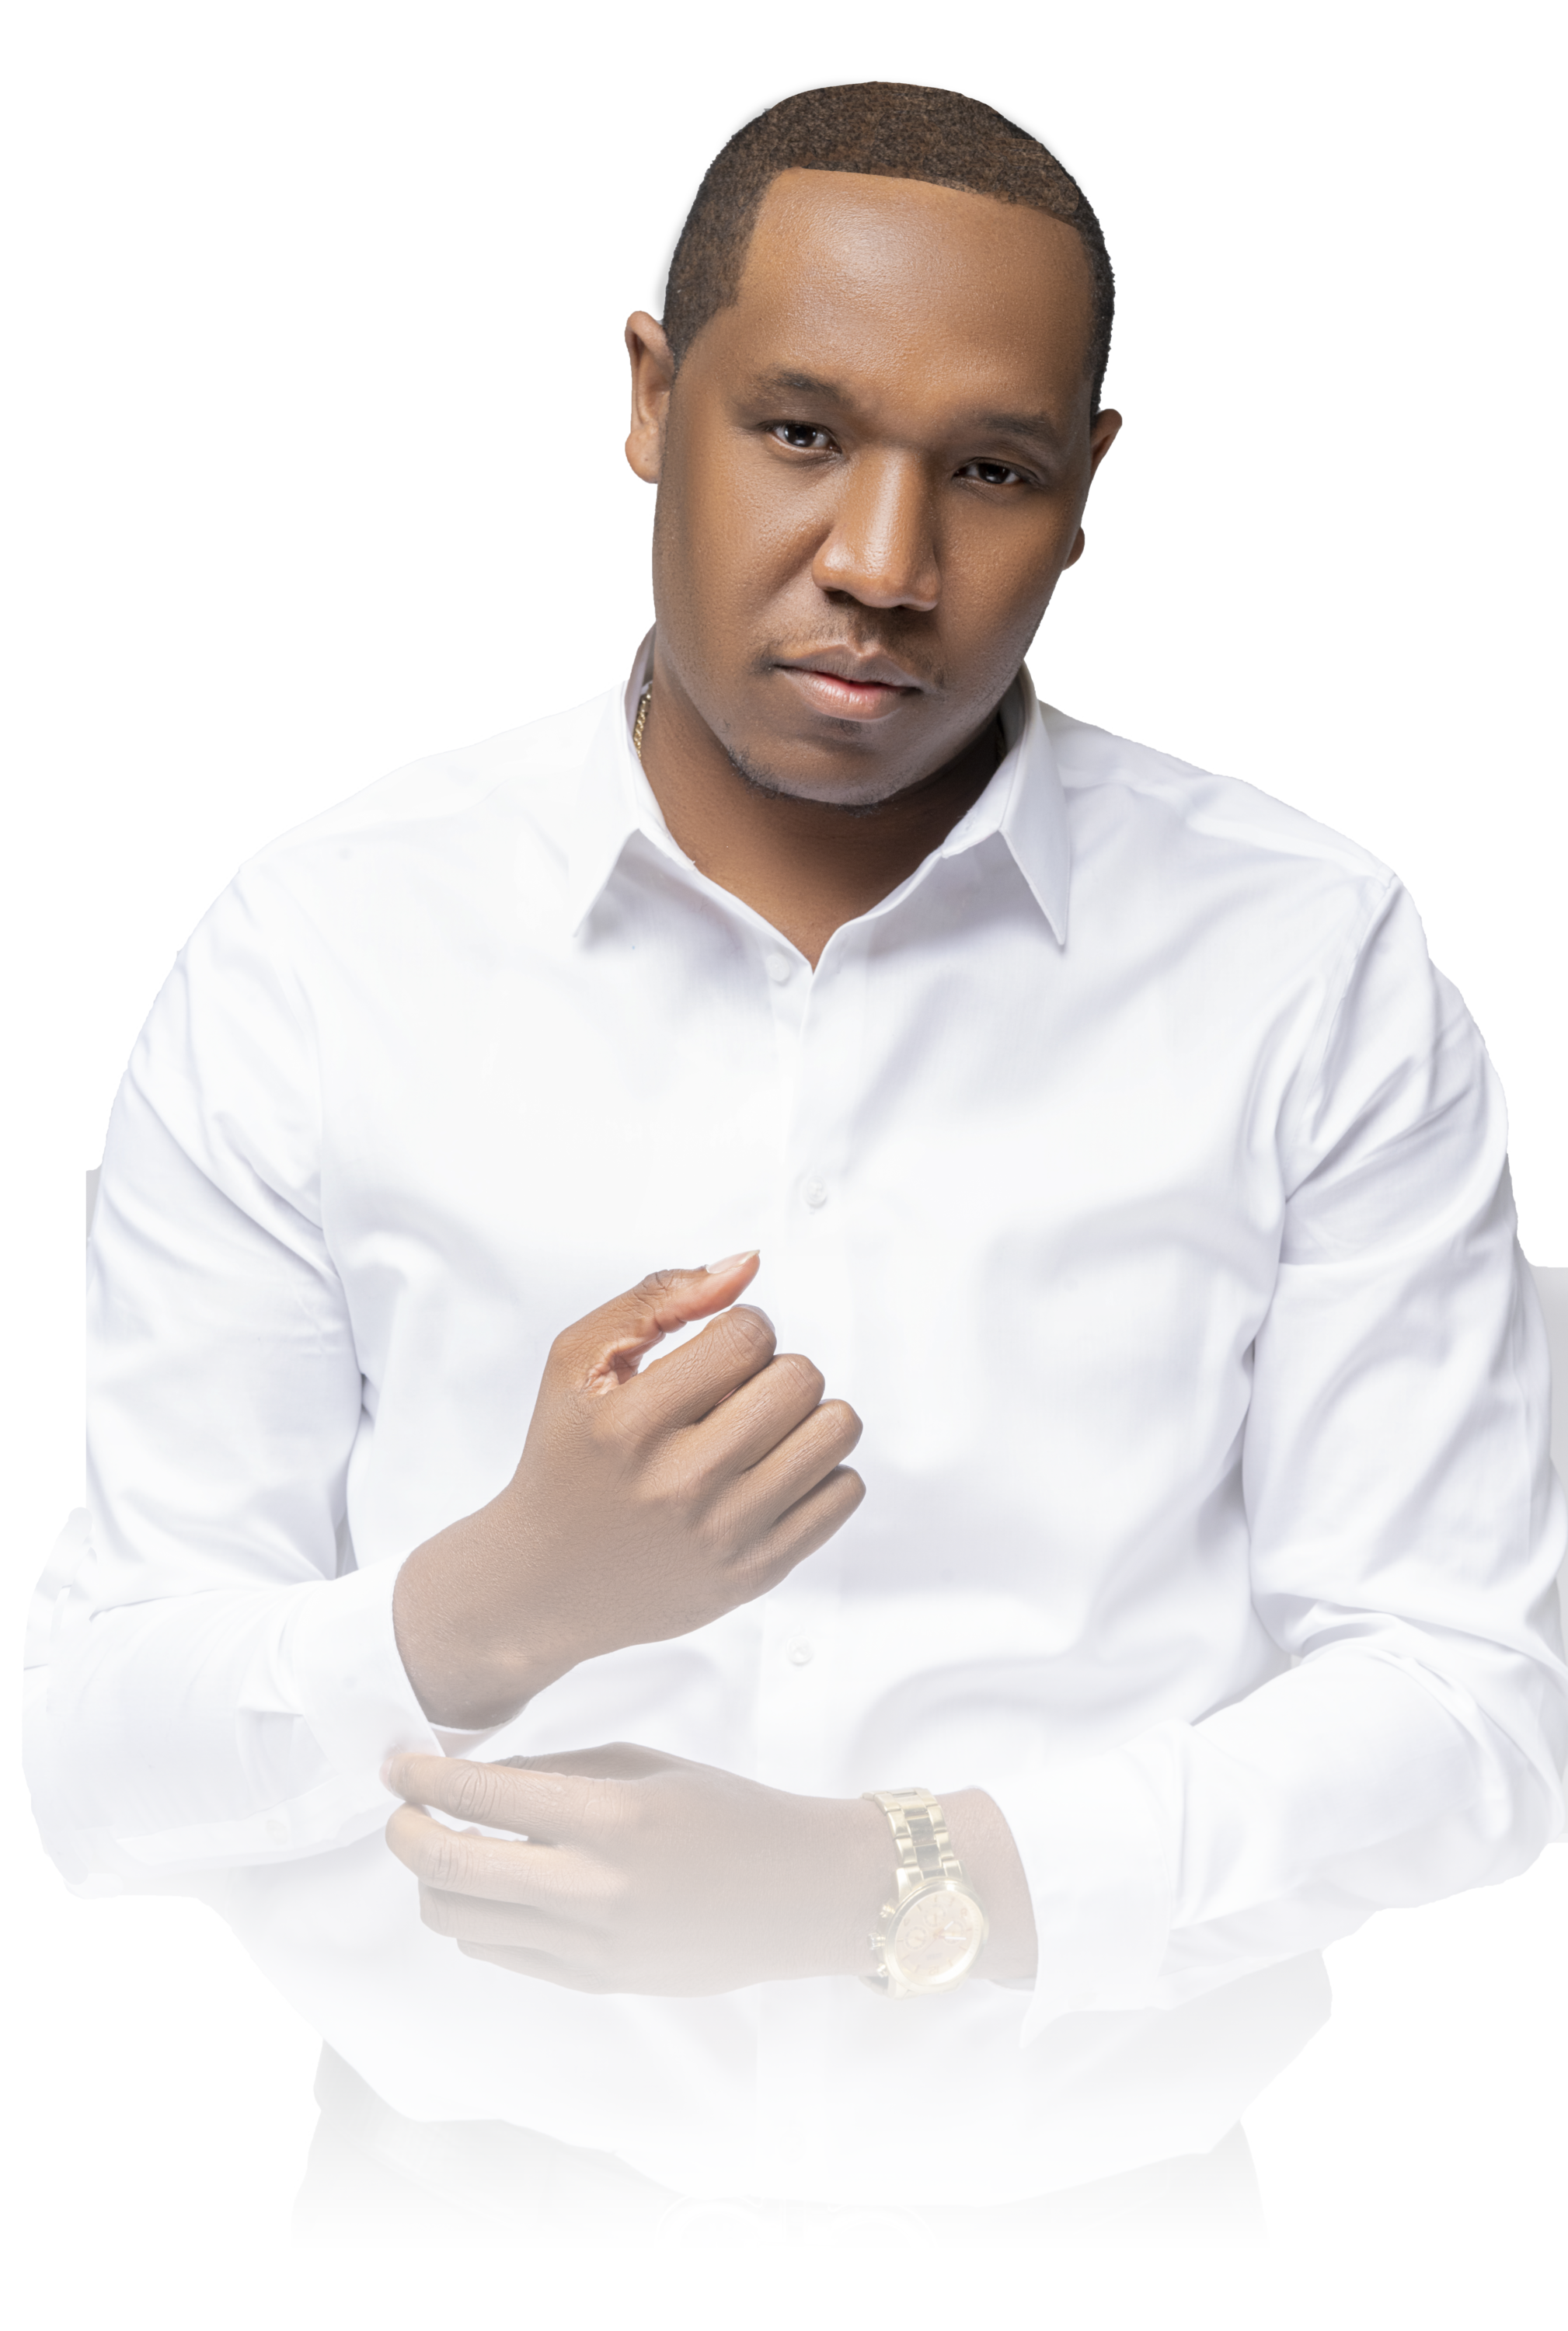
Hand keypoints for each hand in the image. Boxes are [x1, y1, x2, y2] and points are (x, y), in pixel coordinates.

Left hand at [384, 1744, 891, 1993]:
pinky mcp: (594, 1983)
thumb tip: (478, 1780)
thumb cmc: (729, 1812)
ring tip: (449, 1850)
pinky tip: (493, 1889)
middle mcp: (591, 1888)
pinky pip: (502, 1955)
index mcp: (610, 1818)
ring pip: (462, 1923)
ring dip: (437, 1884)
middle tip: (403, 1813)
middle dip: (407, 1836)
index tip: (394, 1767)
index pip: (483, 1799)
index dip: (423, 1780)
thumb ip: (559, 1772)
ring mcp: (589, 1946)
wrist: (799, 1894)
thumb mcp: (647, 1765)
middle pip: (450, 1872)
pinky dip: (479, 1919)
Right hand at [391, 1256, 863, 1728]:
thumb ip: (659, 1298)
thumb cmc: (567, 1459)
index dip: (742, 1329)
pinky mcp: (757, 1573)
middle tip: (737, 1395)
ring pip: (836, 1430)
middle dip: (776, 1369)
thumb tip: (749, 1264)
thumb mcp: (577, 1363)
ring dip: (809, 1415)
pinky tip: (770, 1476)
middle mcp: (681, 1483)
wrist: (544, 1584)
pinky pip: (845, 1491)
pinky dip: (820, 1470)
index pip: (749, 1335)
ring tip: (763, 1430)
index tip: (715, 1354)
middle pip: (801, 1378)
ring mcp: (725, 1534)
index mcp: (630, 1423)